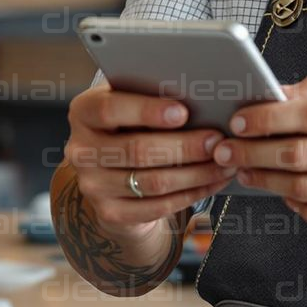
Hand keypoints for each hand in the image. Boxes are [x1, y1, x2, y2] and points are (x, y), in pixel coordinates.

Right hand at [63, 83, 236, 234]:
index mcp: (83, 113)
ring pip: (153, 182)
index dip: (146, 111)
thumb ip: (149, 96)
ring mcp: (93, 186)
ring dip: (196, 173)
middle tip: (217, 140)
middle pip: (137, 150)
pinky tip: (213, 182)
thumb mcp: (129, 105)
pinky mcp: (110, 213)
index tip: (183, 112)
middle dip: (184, 146)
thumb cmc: (129, 126)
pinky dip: (192, 194)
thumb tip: (196, 93)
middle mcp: (81, 151)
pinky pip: (158, 206)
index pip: (109, 109)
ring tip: (224, 162)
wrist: (110, 173)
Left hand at [213, 74, 306, 239]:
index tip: (238, 121)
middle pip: (297, 154)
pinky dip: (294, 204)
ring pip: (302, 188)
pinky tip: (284, 192)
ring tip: (245, 172)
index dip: (265, 119)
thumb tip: (273, 91)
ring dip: (265, 181)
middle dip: (252, 153)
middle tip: (225, 151)